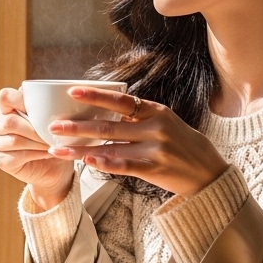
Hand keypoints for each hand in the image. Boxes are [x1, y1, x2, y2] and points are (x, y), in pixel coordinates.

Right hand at [0, 87, 74, 210]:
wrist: (55, 167)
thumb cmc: (53, 138)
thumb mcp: (52, 119)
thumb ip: (45, 106)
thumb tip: (44, 92)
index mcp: (7, 109)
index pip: (5, 96)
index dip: (20, 99)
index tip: (40, 109)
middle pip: (9, 121)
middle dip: (34, 129)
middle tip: (52, 133)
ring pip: (15, 140)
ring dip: (37, 142)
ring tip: (53, 143)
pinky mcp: (1, 161)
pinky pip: (18, 155)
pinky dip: (37, 154)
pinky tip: (48, 153)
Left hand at [45, 87, 228, 196]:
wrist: (209, 172)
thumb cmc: (182, 145)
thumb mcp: (164, 123)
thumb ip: (138, 118)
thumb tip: (104, 112)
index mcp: (156, 111)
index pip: (121, 100)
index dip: (95, 94)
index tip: (72, 90)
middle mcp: (155, 127)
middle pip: (108, 124)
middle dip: (77, 125)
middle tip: (53, 125)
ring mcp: (155, 148)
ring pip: (110, 146)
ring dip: (80, 148)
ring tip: (57, 148)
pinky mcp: (155, 169)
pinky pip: (125, 165)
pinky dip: (104, 163)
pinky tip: (86, 161)